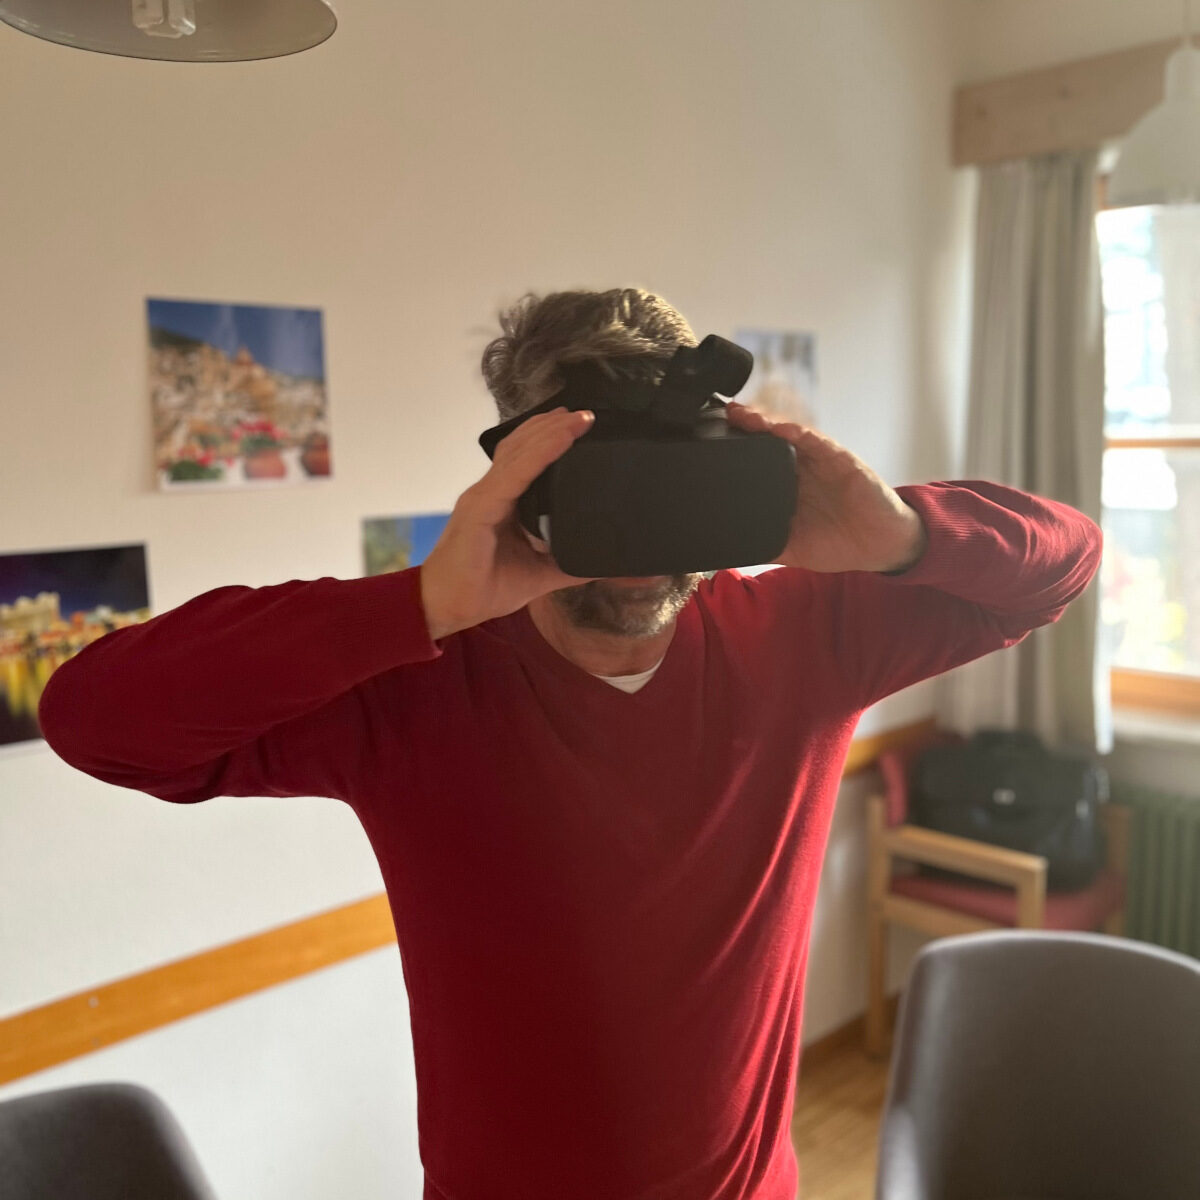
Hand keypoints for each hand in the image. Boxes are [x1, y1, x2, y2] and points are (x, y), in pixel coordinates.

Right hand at [419, 408, 597, 638]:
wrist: (446, 608)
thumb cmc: (481, 588)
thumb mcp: (538, 574)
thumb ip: (566, 563)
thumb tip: (601, 561)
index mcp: (501, 502)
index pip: (525, 459)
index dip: (550, 438)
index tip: (579, 423)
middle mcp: (489, 492)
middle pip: (522, 447)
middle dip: (553, 427)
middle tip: (585, 414)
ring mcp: (482, 496)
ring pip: (518, 453)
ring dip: (549, 433)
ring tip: (577, 419)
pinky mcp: (479, 508)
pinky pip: (513, 475)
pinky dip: (539, 455)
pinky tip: (560, 441)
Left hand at [725, 402, 926, 573]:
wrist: (880, 546)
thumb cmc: (838, 544)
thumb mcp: (792, 549)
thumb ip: (764, 543)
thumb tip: (730, 548)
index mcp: (785, 488)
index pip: (754, 464)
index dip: (733, 453)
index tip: (706, 445)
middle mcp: (799, 469)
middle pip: (766, 443)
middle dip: (742, 429)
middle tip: (717, 418)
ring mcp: (819, 462)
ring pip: (787, 436)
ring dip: (764, 423)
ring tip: (741, 414)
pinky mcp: (840, 460)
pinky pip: (818, 442)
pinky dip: (799, 433)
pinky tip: (782, 428)